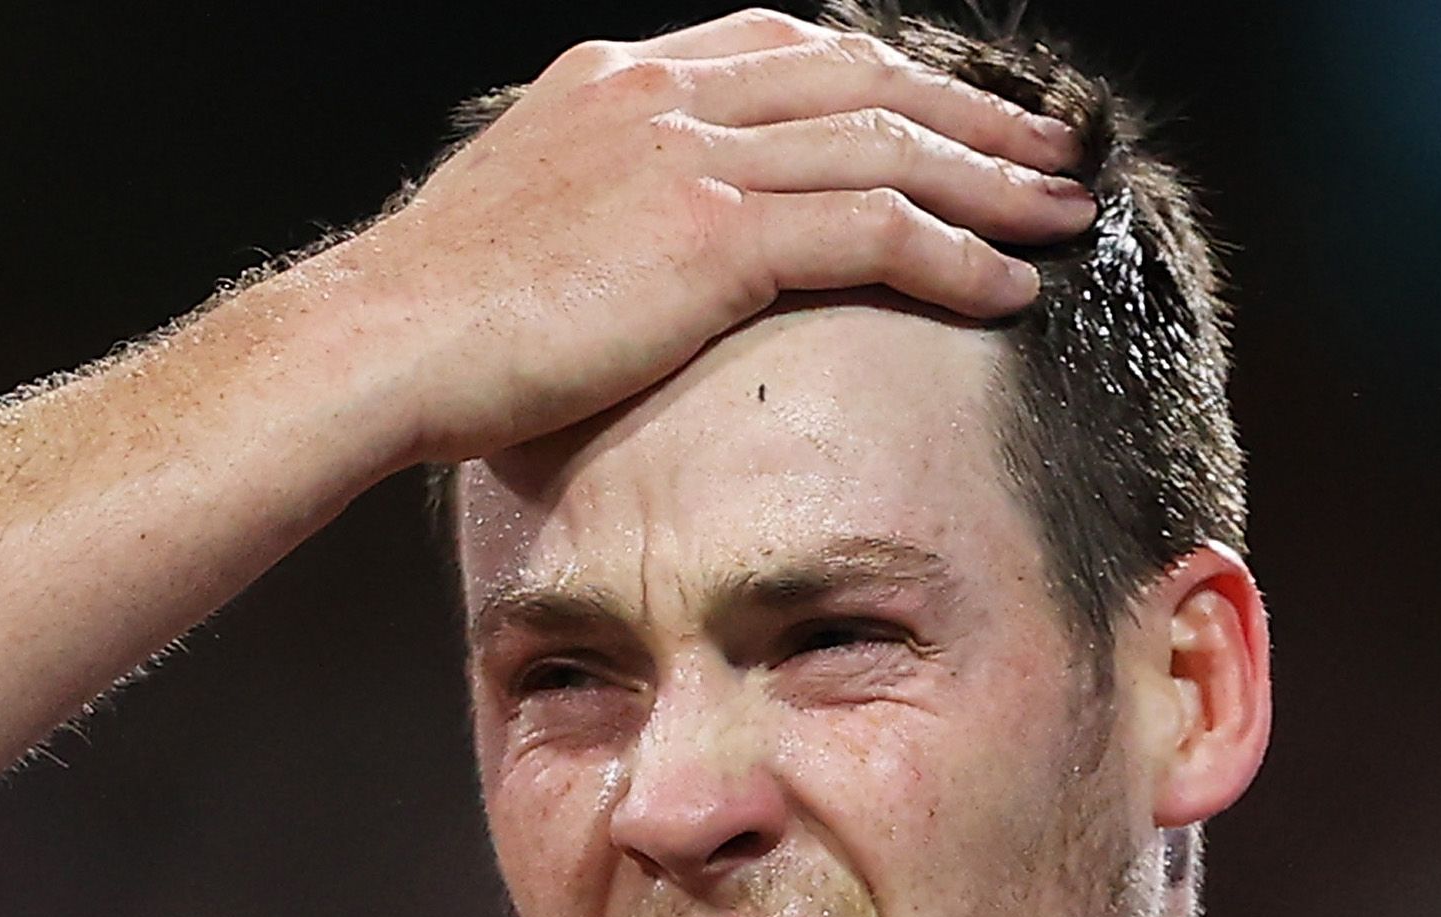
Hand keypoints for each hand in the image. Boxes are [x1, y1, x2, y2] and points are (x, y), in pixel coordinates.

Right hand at [328, 8, 1094, 463]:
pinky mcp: (711, 233)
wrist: (377, 342)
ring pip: (887, 147)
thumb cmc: (434, 316)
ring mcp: (691, 155)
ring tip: (1063, 215)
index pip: (788, 49)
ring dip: (991, 181)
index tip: (949, 113)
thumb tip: (643, 252)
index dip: (887, 78)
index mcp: (620, 80)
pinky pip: (872, 229)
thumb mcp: (523, 218)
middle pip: (863, 82)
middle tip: (1051, 149)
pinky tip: (1006, 283)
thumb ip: (603, 202)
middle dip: (971, 116)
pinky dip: (954, 252)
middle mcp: (665, 95)